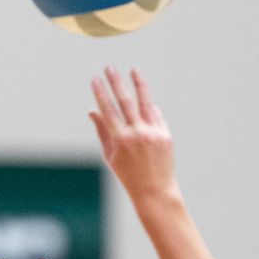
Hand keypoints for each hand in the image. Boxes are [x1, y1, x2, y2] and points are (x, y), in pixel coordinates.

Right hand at [90, 67, 177, 204]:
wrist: (154, 190)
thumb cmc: (128, 174)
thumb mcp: (110, 154)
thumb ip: (102, 130)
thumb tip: (93, 110)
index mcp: (120, 139)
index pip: (107, 110)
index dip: (100, 93)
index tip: (95, 79)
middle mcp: (137, 133)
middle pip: (125, 101)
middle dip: (116, 82)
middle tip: (109, 68)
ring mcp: (153, 132)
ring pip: (145, 102)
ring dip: (139, 84)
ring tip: (134, 70)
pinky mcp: (166, 134)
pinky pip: (155, 116)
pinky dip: (149, 109)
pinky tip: (144, 103)